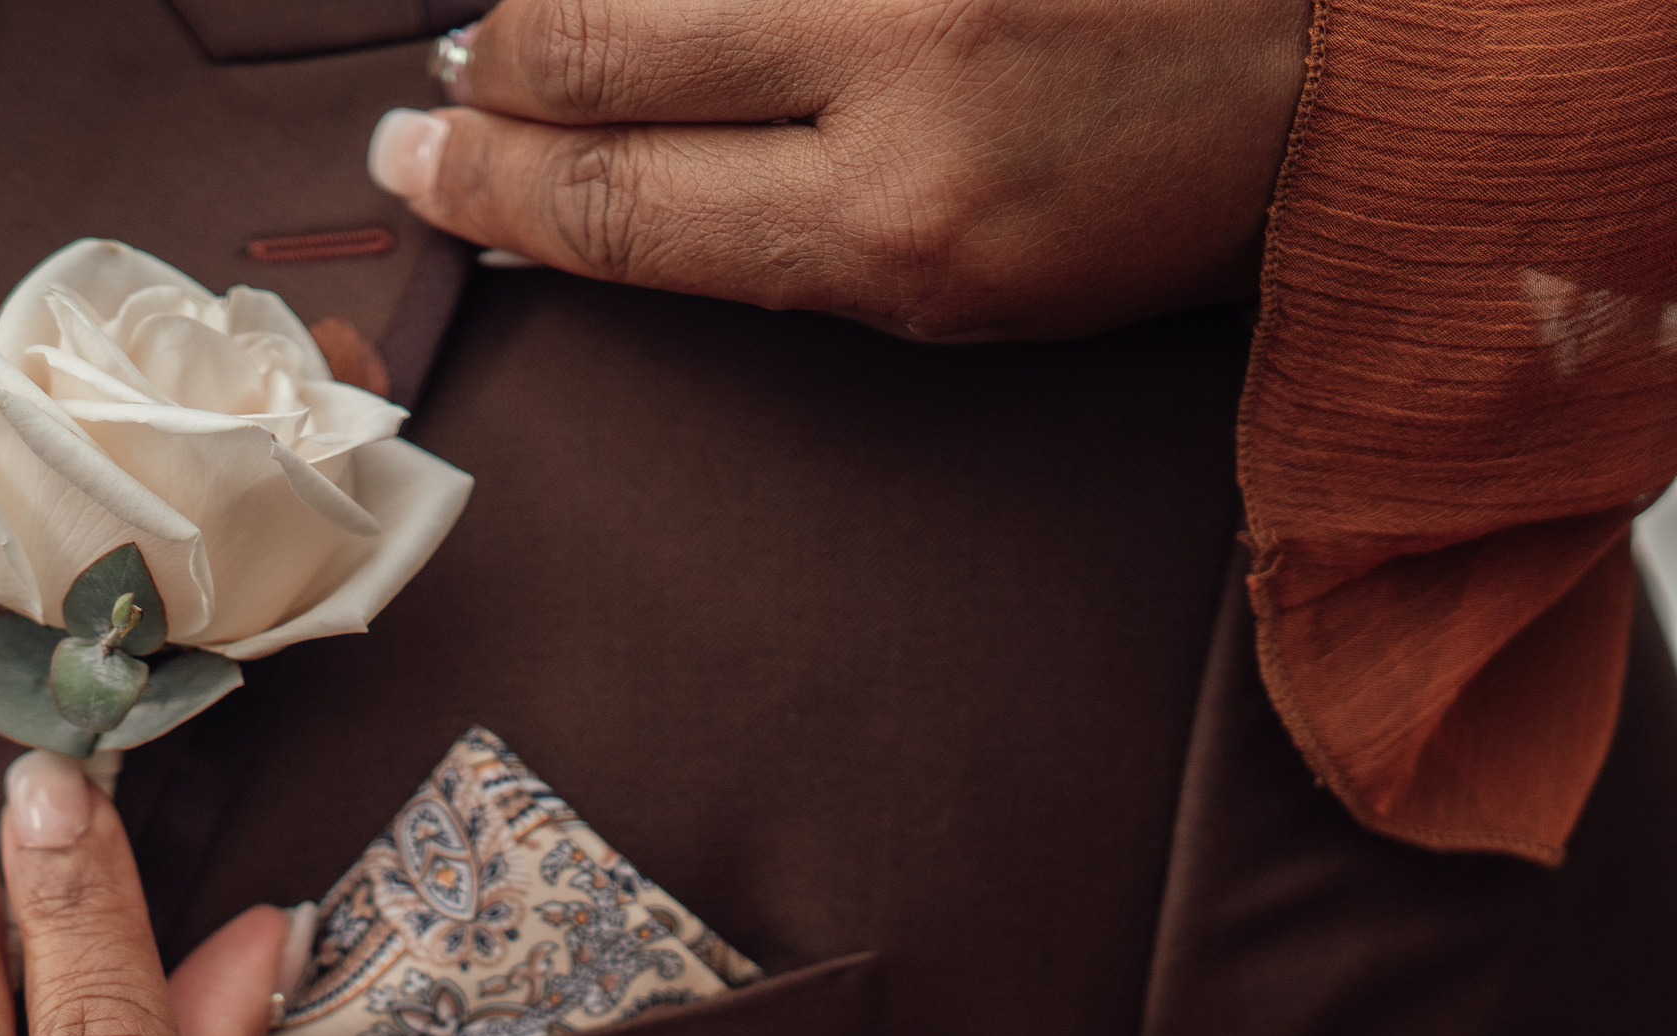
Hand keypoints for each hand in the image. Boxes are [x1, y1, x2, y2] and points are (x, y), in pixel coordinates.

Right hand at [368, 0, 1310, 340]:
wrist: (1337, 54)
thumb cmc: (1142, 199)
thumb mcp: (953, 289)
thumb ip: (766, 238)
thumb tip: (585, 190)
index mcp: (900, 216)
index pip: (616, 199)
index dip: (488, 184)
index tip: (417, 162)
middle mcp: (899, 53)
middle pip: (596, 40)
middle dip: (494, 67)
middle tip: (452, 80)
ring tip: (547, 30)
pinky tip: (663, 10)